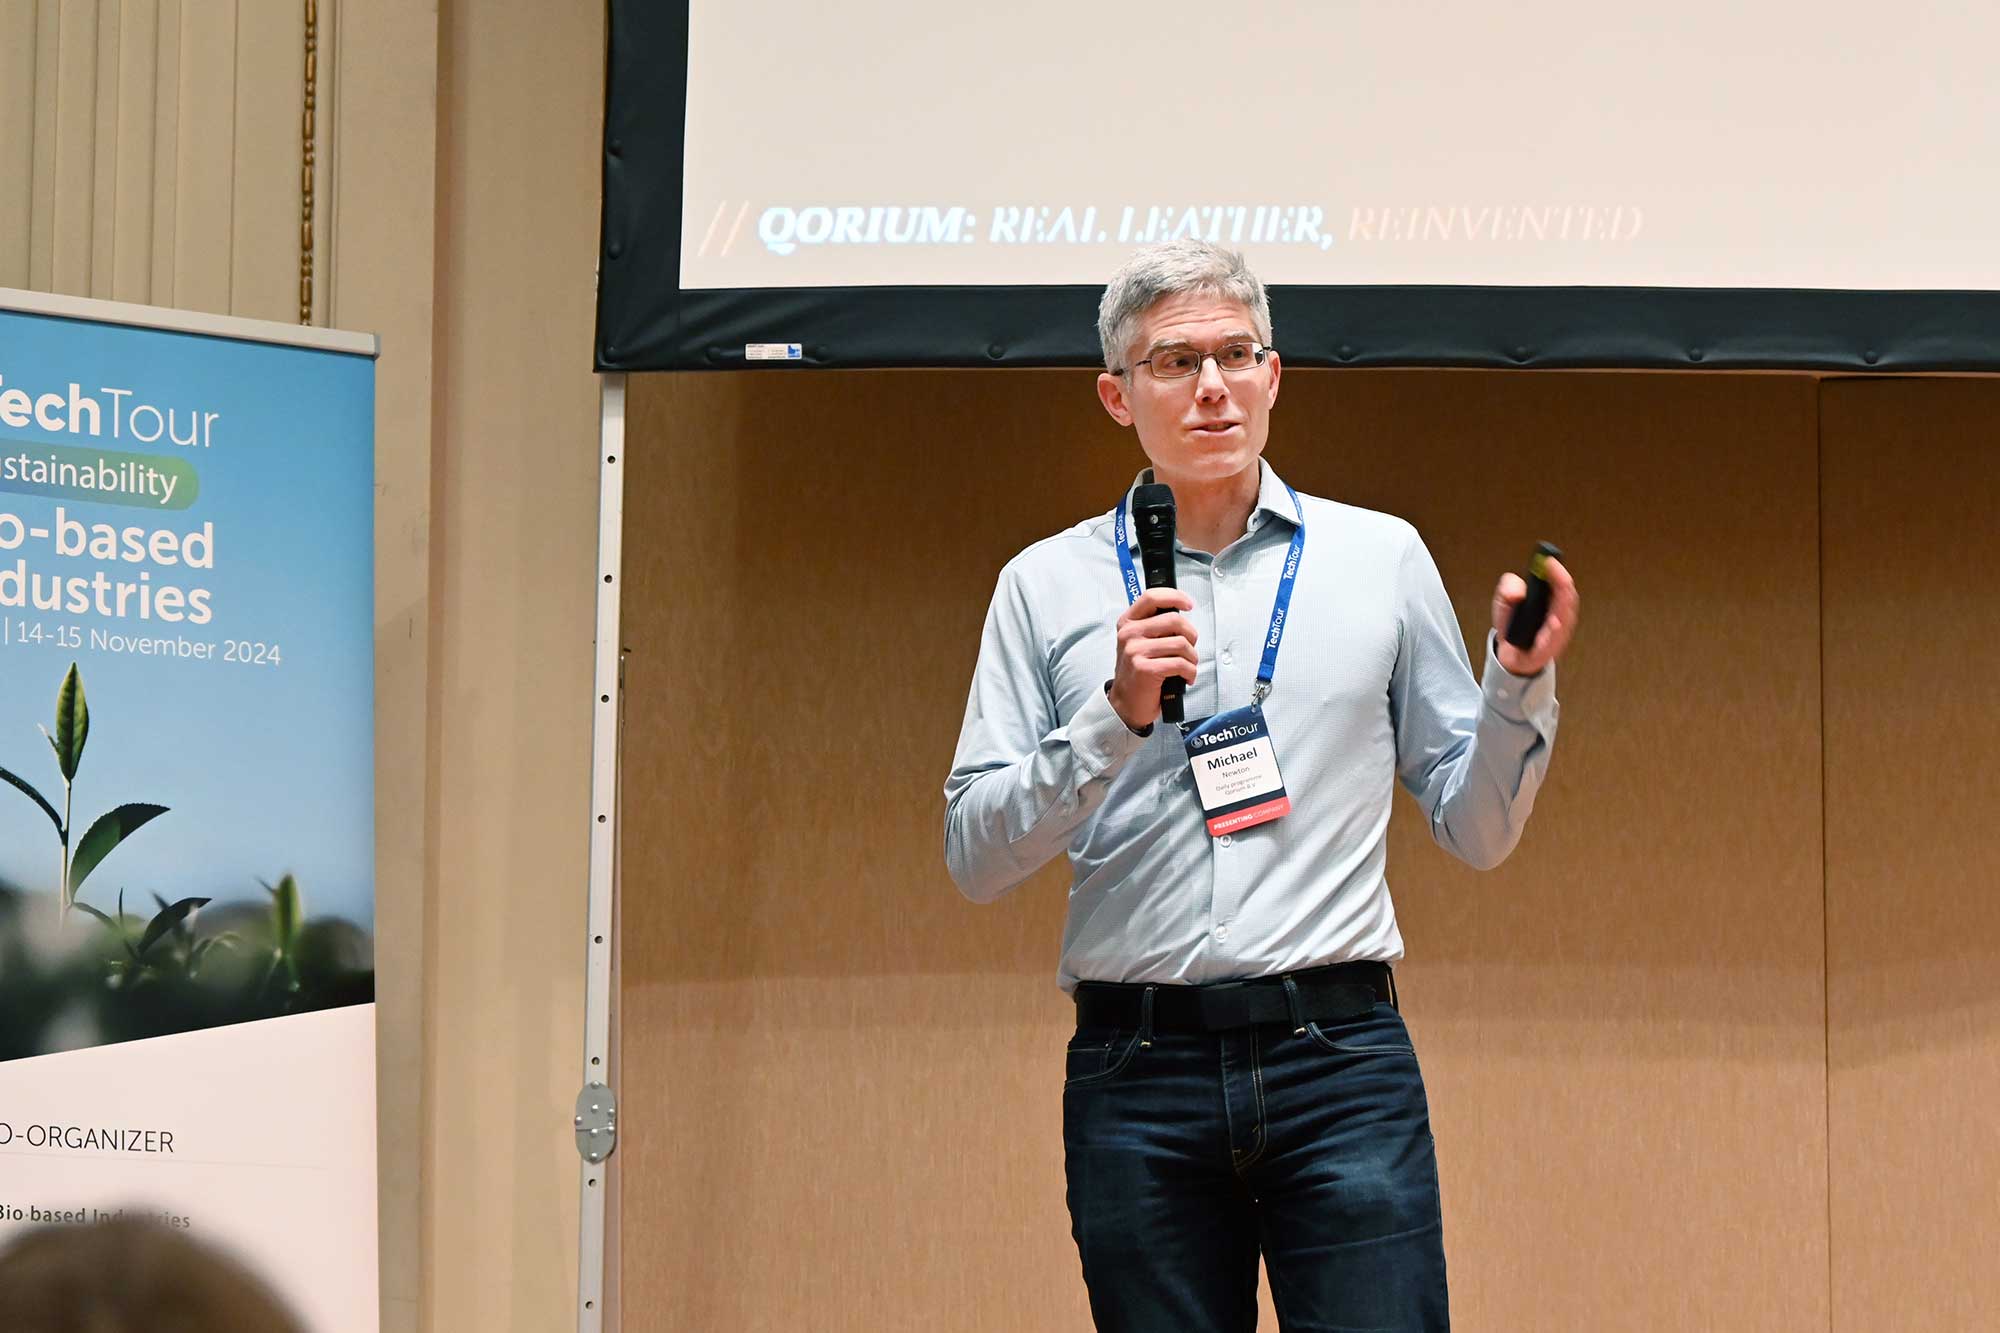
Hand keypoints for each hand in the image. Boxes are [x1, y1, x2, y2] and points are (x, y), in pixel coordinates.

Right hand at [1108, 588, 1198, 730]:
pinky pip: (1181, 664)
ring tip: (1187, 666)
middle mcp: (1129, 634)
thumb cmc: (1138, 673)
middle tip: (1190, 649)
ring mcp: (1135, 651)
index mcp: (1128, 623)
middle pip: (1174, 620)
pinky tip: (1186, 677)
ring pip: (1181, 643)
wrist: (1126, 704)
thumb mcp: (1139, 643)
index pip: (1151, 597)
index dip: (1174, 596)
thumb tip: (1182, 613)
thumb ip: (1154, 626)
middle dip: (1191, 635)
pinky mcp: (1145, 669)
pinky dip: (1190, 672)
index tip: (1188, 605)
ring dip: (1192, 658)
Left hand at [1491, 556, 1577, 676]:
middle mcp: (1558, 617)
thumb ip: (1508, 588)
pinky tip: (1553, 624)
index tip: (1549, 559)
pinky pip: (1550, 643)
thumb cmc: (1513, 624)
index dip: (1557, 570)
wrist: (1508, 653)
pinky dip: (1552, 634)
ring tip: (1560, 588)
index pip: (1561, 584)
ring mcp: (1555, 635)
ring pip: (1564, 620)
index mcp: (1552, 603)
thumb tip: (1517, 591)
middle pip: (1566, 598)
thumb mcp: (1504, 601)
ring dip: (1562, 606)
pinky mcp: (1545, 651)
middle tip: (1553, 570)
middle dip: (1561, 583)